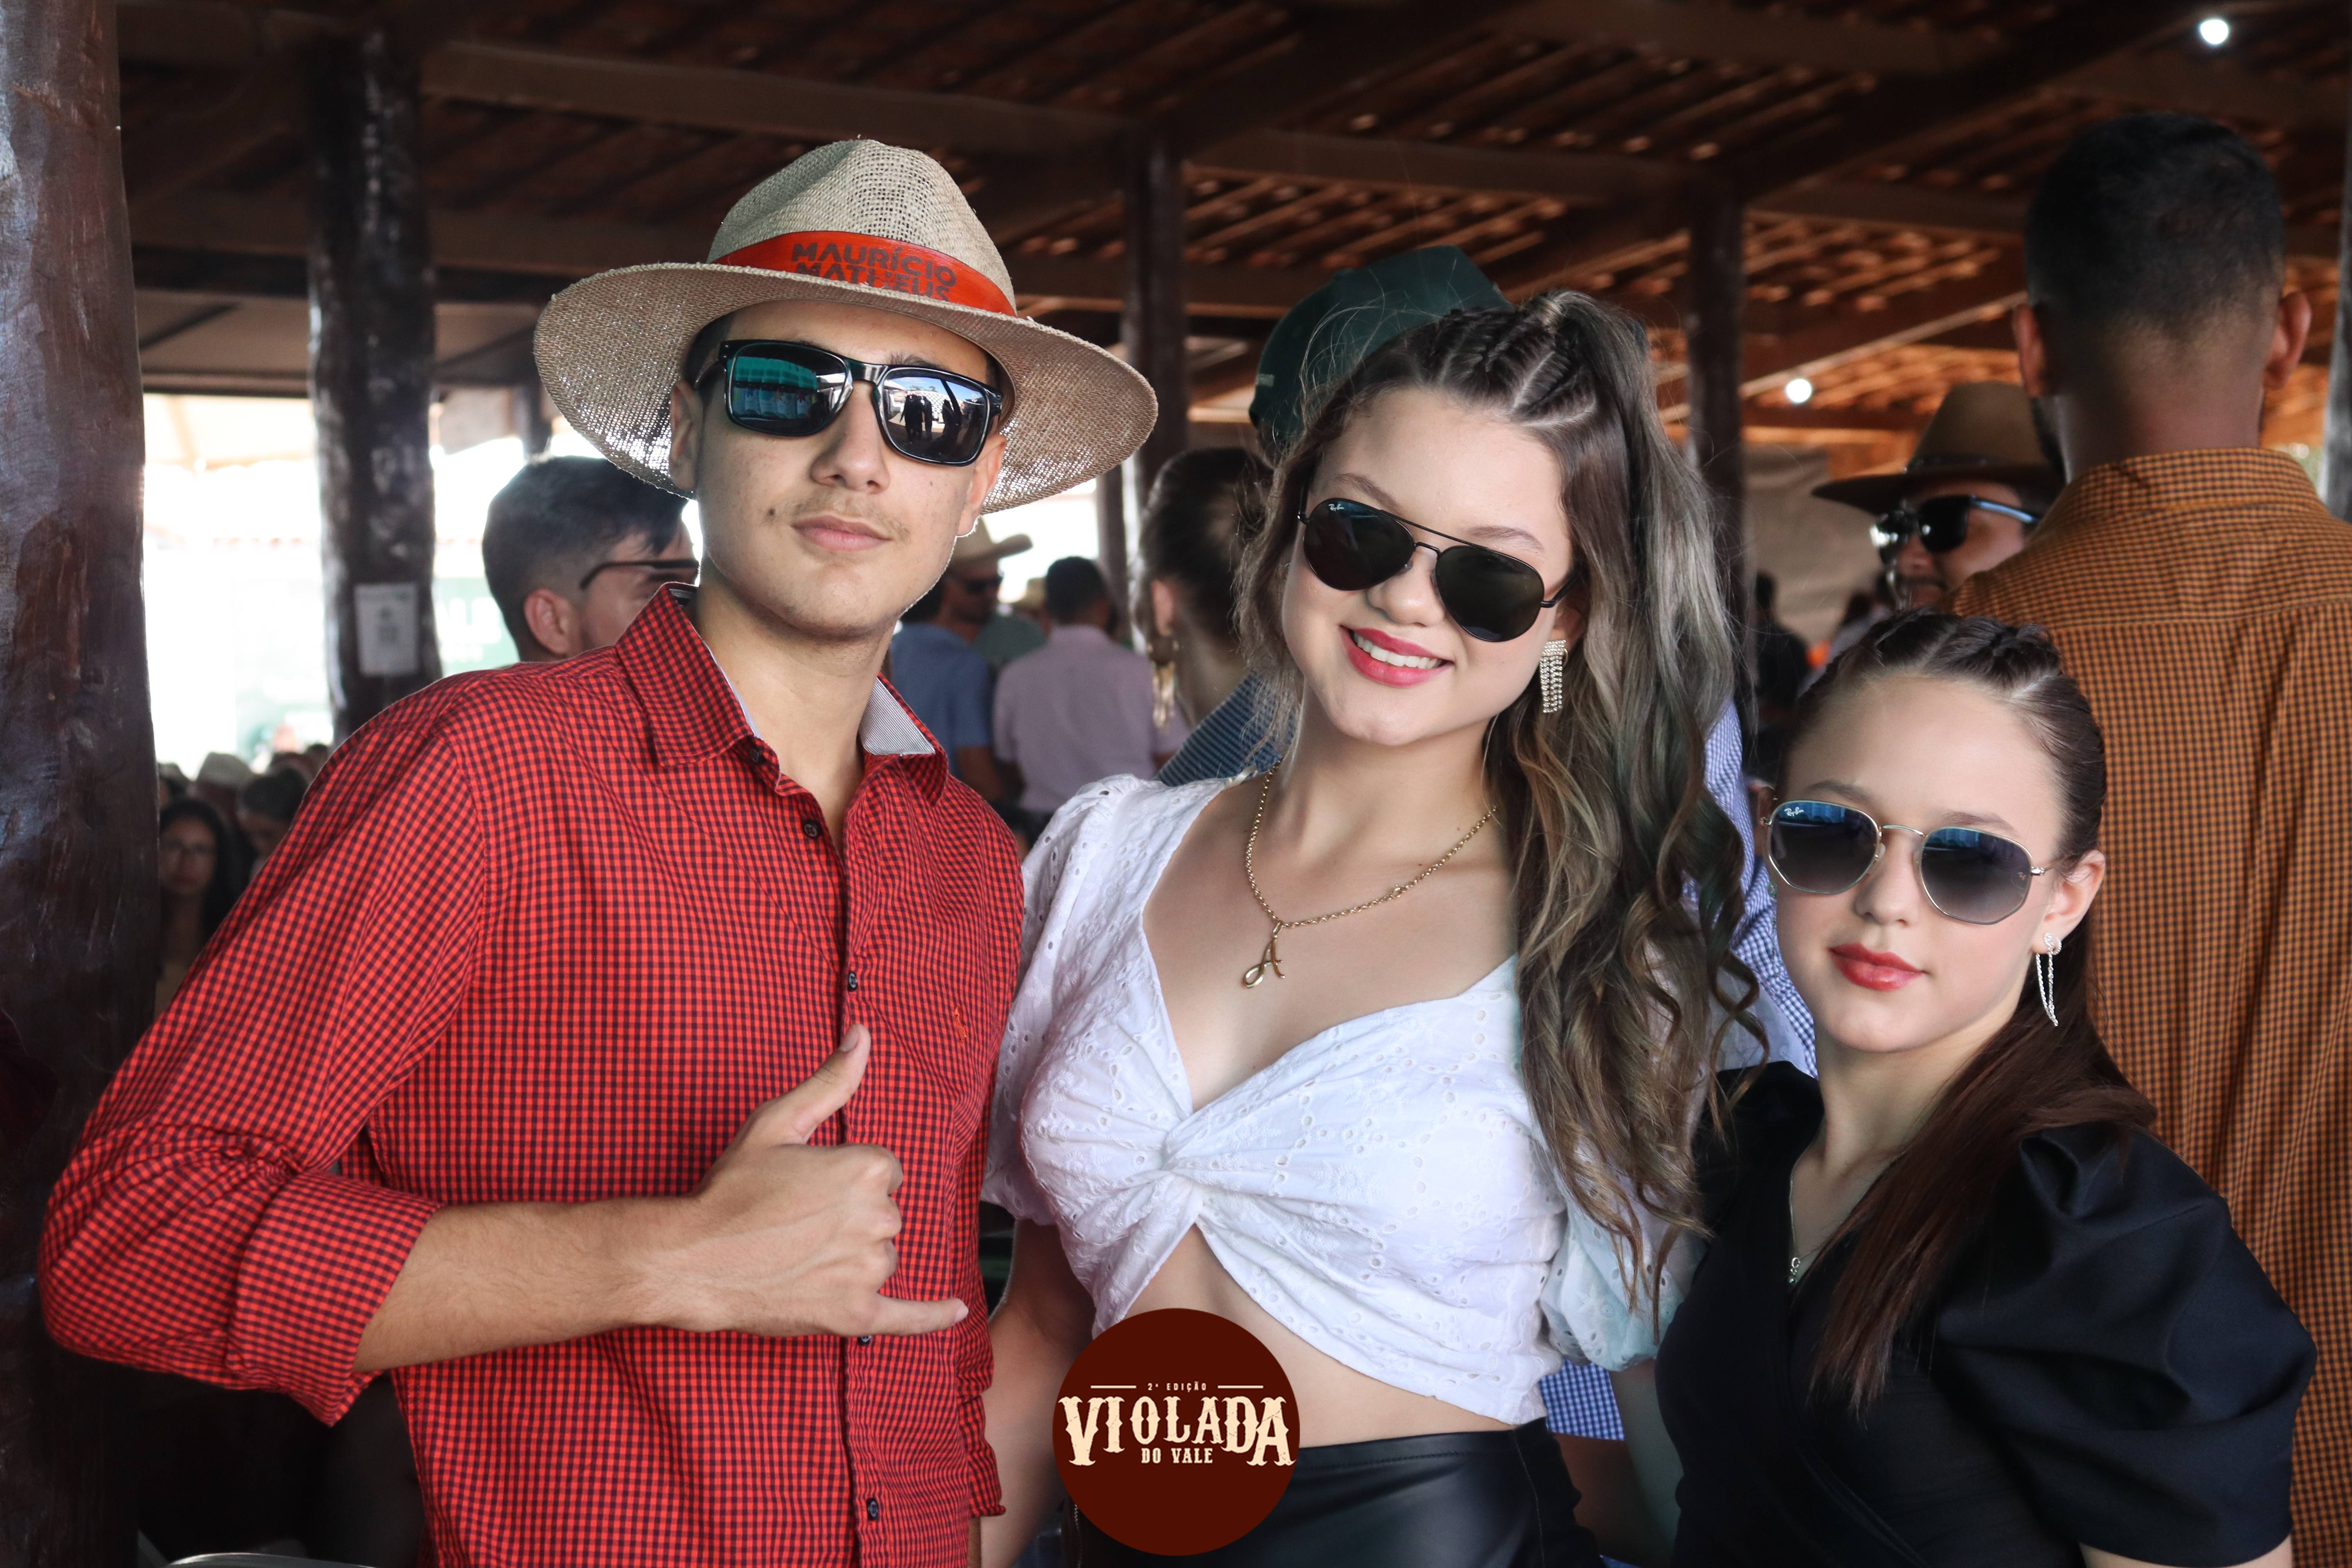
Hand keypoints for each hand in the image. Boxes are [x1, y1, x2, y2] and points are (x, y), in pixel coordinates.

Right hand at [649, 1024, 967, 1339]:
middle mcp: (877, 1218)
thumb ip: (830, 1082)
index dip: (846, 1179)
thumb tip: (862, 1033)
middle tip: (796, 1222)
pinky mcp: (854, 1316)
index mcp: (866, 1169)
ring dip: (853, 1257)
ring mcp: (867, 1270)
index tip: (809, 1188)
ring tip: (798, 1254)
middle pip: (885, 1214)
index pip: (883, 1172)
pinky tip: (957, 1315)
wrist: (692, 1259)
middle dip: (851, 1217)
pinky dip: (932, 1317)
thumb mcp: (778, 1122)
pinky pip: (908, 1317)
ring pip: (882, 1257)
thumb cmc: (731, 1190)